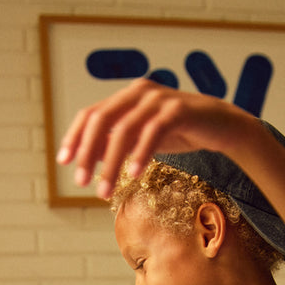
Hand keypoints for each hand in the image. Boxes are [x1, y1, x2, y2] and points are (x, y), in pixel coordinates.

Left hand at [56, 79, 253, 199]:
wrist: (221, 126)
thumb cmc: (180, 130)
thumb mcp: (142, 136)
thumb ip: (117, 141)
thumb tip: (89, 156)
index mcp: (127, 97)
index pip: (91, 114)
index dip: (74, 137)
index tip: (63, 162)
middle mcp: (139, 92)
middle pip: (102, 119)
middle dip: (87, 153)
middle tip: (81, 182)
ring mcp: (159, 99)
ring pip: (124, 129)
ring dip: (111, 163)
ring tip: (104, 191)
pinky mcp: (179, 110)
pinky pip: (153, 132)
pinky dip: (140, 154)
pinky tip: (133, 175)